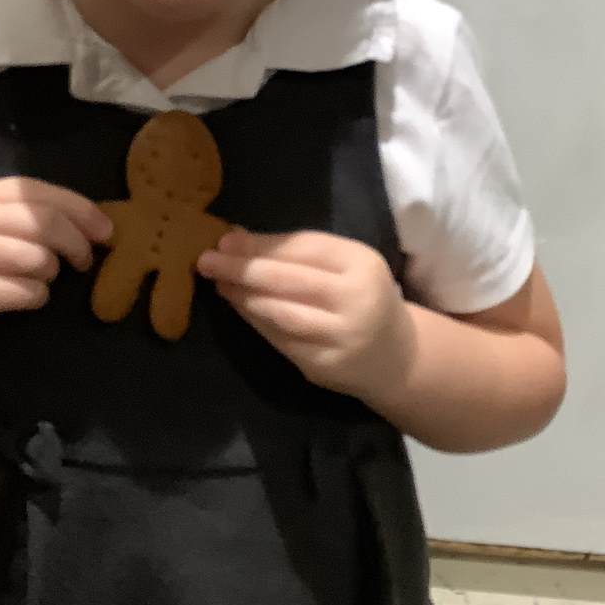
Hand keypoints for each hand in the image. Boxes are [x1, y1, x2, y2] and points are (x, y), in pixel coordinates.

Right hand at [0, 178, 111, 348]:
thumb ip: (28, 215)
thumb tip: (94, 222)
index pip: (42, 192)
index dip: (81, 210)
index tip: (106, 230)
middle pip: (47, 223)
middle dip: (77, 244)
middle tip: (84, 261)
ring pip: (41, 259)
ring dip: (51, 273)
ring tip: (38, 278)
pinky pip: (30, 292)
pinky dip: (37, 297)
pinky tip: (23, 297)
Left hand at [197, 230, 415, 399]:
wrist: (396, 356)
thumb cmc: (362, 298)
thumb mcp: (346, 267)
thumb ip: (299, 252)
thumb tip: (237, 238)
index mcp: (362, 264)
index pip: (305, 247)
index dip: (262, 243)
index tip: (226, 239)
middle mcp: (355, 300)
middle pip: (290, 279)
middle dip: (244, 268)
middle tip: (207, 260)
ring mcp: (340, 337)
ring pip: (282, 313)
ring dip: (245, 297)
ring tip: (219, 283)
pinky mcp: (324, 366)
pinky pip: (281, 340)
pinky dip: (255, 322)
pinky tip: (238, 307)